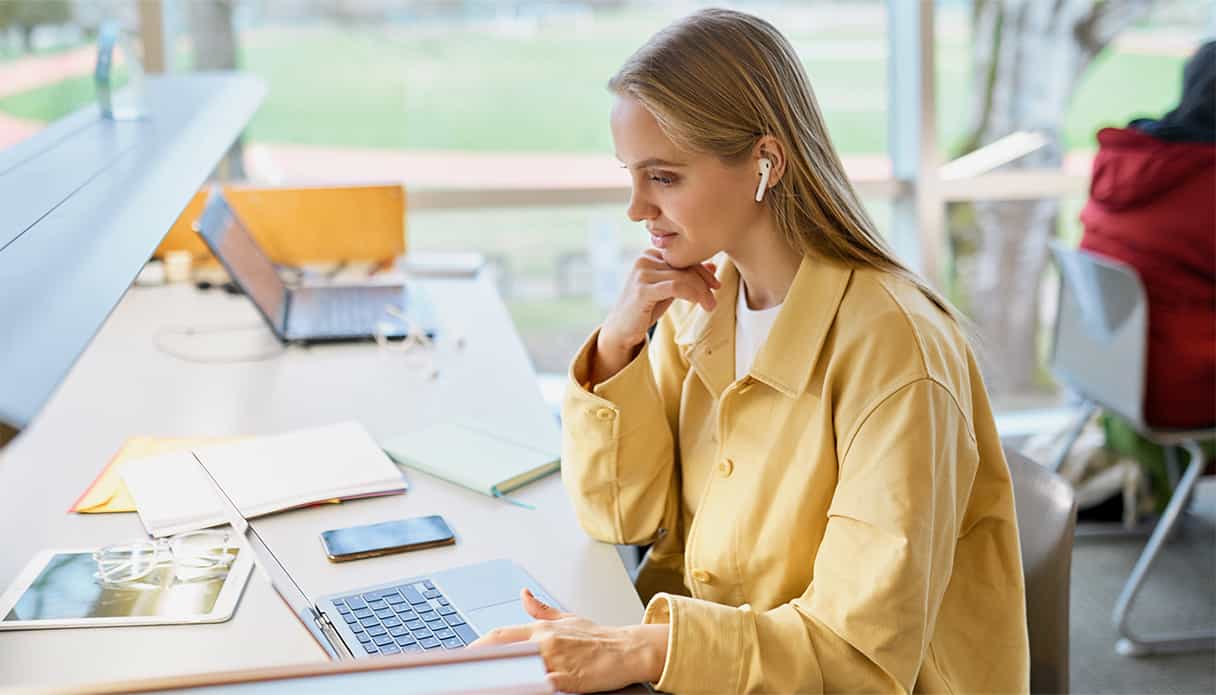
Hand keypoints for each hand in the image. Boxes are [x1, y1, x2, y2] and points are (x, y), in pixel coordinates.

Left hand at [468, 588, 667, 692]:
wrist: (628, 649)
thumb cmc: (600, 637)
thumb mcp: (568, 618)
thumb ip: (541, 610)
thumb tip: (523, 594)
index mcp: (542, 629)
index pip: (500, 636)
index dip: (477, 646)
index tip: (463, 655)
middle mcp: (545, 643)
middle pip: (501, 652)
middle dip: (480, 662)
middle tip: (462, 673)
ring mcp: (555, 661)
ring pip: (517, 669)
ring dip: (501, 675)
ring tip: (482, 682)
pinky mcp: (567, 680)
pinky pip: (541, 685)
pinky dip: (529, 687)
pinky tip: (519, 688)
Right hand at [592, 249, 719, 382]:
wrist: (621, 328)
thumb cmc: (645, 308)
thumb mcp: (669, 289)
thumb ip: (685, 277)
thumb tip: (712, 266)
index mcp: (650, 254)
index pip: (683, 256)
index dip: (702, 270)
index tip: (715, 285)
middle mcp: (644, 259)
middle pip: (684, 265)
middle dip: (704, 282)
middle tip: (714, 298)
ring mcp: (641, 273)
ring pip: (682, 276)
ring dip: (701, 291)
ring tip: (710, 305)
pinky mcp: (642, 289)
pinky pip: (675, 286)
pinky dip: (691, 294)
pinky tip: (698, 303)